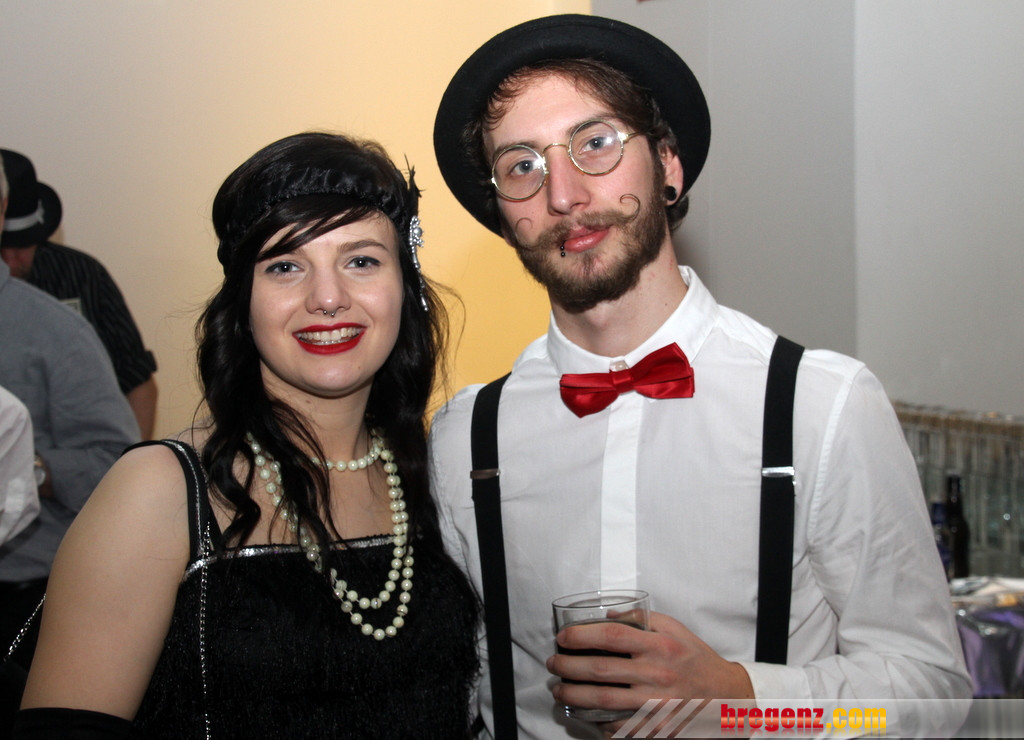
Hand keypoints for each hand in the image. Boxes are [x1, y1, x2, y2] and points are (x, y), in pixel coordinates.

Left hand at [546, 611, 753, 731]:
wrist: (727, 698)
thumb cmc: (698, 661)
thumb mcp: (676, 630)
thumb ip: (643, 619)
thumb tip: (610, 614)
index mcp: (660, 646)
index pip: (611, 636)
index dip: (581, 636)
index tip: (563, 638)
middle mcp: (656, 675)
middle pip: (600, 670)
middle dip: (568, 666)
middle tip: (554, 664)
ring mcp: (655, 704)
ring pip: (602, 700)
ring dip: (573, 694)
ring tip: (559, 689)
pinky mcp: (655, 728)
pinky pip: (617, 725)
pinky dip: (596, 719)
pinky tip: (584, 712)